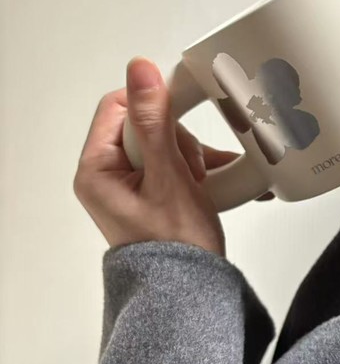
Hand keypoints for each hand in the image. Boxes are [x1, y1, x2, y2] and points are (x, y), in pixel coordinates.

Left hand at [74, 57, 255, 257]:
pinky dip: (194, 168)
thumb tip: (140, 69)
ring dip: (190, 155)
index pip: (118, 108)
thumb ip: (154, 121)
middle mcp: (107, 177)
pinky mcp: (151, 195)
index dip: (153, 108)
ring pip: (164, 143)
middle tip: (193, 169)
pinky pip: (173, 164)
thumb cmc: (176, 246)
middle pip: (144, 124)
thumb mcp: (169, 176)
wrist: (191, 294)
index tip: (180, 124)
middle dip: (178, 140)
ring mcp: (130, 187)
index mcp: (97, 170)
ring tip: (203, 182)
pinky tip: (217, 178)